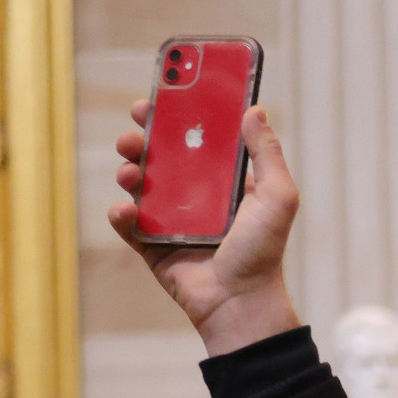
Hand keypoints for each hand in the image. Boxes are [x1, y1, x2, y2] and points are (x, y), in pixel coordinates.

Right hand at [109, 103, 302, 355]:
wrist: (241, 303)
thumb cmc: (262, 252)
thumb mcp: (277, 197)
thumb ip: (267, 153)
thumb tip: (254, 109)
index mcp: (221, 180)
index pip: (194, 138)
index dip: (175, 114)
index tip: (162, 95)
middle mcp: (193, 196)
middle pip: (159, 154)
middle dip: (142, 135)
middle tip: (136, 126)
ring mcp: (169, 220)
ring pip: (138, 183)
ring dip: (128, 168)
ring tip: (130, 169)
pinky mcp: (151, 245)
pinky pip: (127, 223)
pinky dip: (120, 213)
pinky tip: (126, 209)